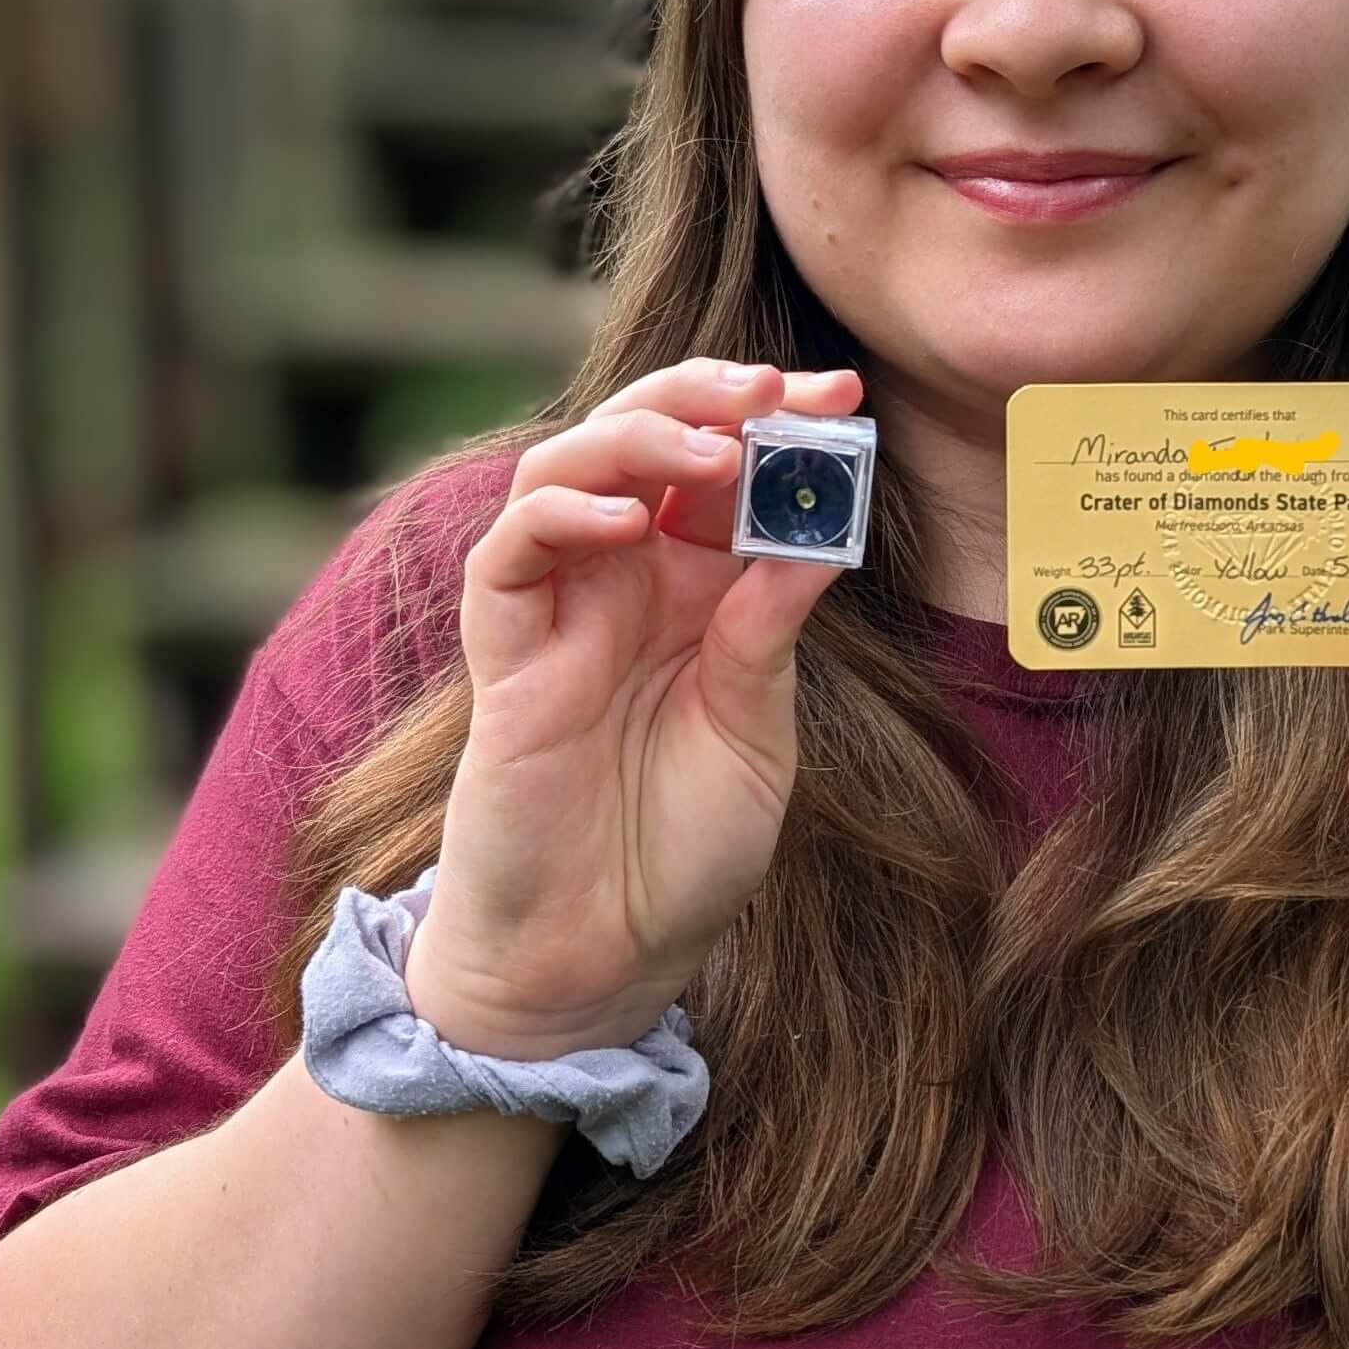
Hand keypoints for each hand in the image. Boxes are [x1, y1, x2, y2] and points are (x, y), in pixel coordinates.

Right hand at [400, 358, 862, 1060]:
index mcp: (699, 586)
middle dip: (709, 395)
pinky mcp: (504, 653)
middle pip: (646, 437)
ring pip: (568, 467)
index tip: (844, 392)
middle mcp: (626, 578)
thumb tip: (824, 526)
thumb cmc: (680, 850)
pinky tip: (624, 522)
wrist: (601, 960)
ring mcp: (560, 608)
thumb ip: (771, 629)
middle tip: (775, 388)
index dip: (778, 419)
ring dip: (638, 435)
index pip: (730, 465)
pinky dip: (560, 515)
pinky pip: (510, 552)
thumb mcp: (757, 728)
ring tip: (712, 445)